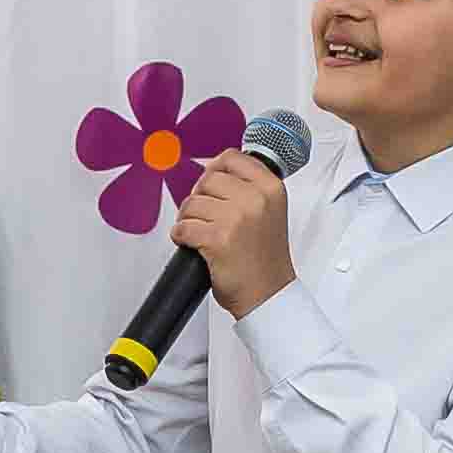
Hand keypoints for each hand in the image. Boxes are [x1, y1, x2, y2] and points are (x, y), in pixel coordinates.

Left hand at [172, 150, 294, 316]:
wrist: (268, 294)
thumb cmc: (265, 259)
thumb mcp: (270, 211)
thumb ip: (249, 187)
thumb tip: (213, 170)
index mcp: (270, 188)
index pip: (232, 158)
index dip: (214, 171)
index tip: (211, 185)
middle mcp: (256, 199)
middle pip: (207, 180)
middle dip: (199, 199)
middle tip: (204, 217)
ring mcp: (236, 218)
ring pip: (192, 204)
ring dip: (189, 220)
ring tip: (201, 234)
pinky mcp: (217, 239)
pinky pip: (183, 228)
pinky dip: (181, 237)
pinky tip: (194, 245)